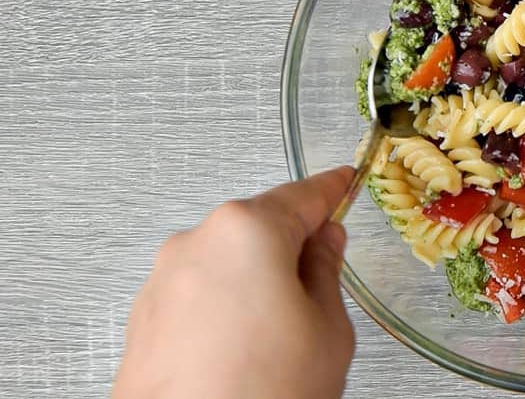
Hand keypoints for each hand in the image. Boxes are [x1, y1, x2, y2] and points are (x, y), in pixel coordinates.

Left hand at [113, 167, 355, 398]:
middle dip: (291, 248)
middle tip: (323, 287)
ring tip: (281, 339)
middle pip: (260, 227)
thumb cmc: (263, 392)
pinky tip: (245, 352)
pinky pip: (198, 295)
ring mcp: (163, 281)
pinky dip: (225, 310)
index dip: (333, 190)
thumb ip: (326, 271)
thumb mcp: (327, 329)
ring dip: (255, 283)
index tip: (346, 181)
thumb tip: (322, 244)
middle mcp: (197, 243)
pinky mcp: (144, 319)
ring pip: (227, 263)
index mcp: (248, 231)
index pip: (304, 195)